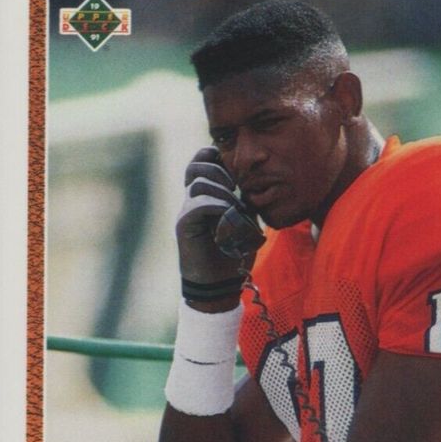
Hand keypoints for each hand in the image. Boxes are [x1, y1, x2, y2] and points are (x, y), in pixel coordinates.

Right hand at [176, 146, 254, 284]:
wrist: (220, 284)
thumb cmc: (233, 255)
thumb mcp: (247, 222)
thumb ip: (247, 202)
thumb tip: (256, 186)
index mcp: (207, 196)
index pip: (203, 161)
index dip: (217, 157)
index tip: (236, 172)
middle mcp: (194, 200)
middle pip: (196, 165)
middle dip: (219, 168)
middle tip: (235, 186)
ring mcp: (187, 211)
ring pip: (198, 182)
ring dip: (221, 190)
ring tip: (234, 206)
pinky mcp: (185, 224)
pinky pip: (197, 203)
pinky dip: (216, 205)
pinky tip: (227, 216)